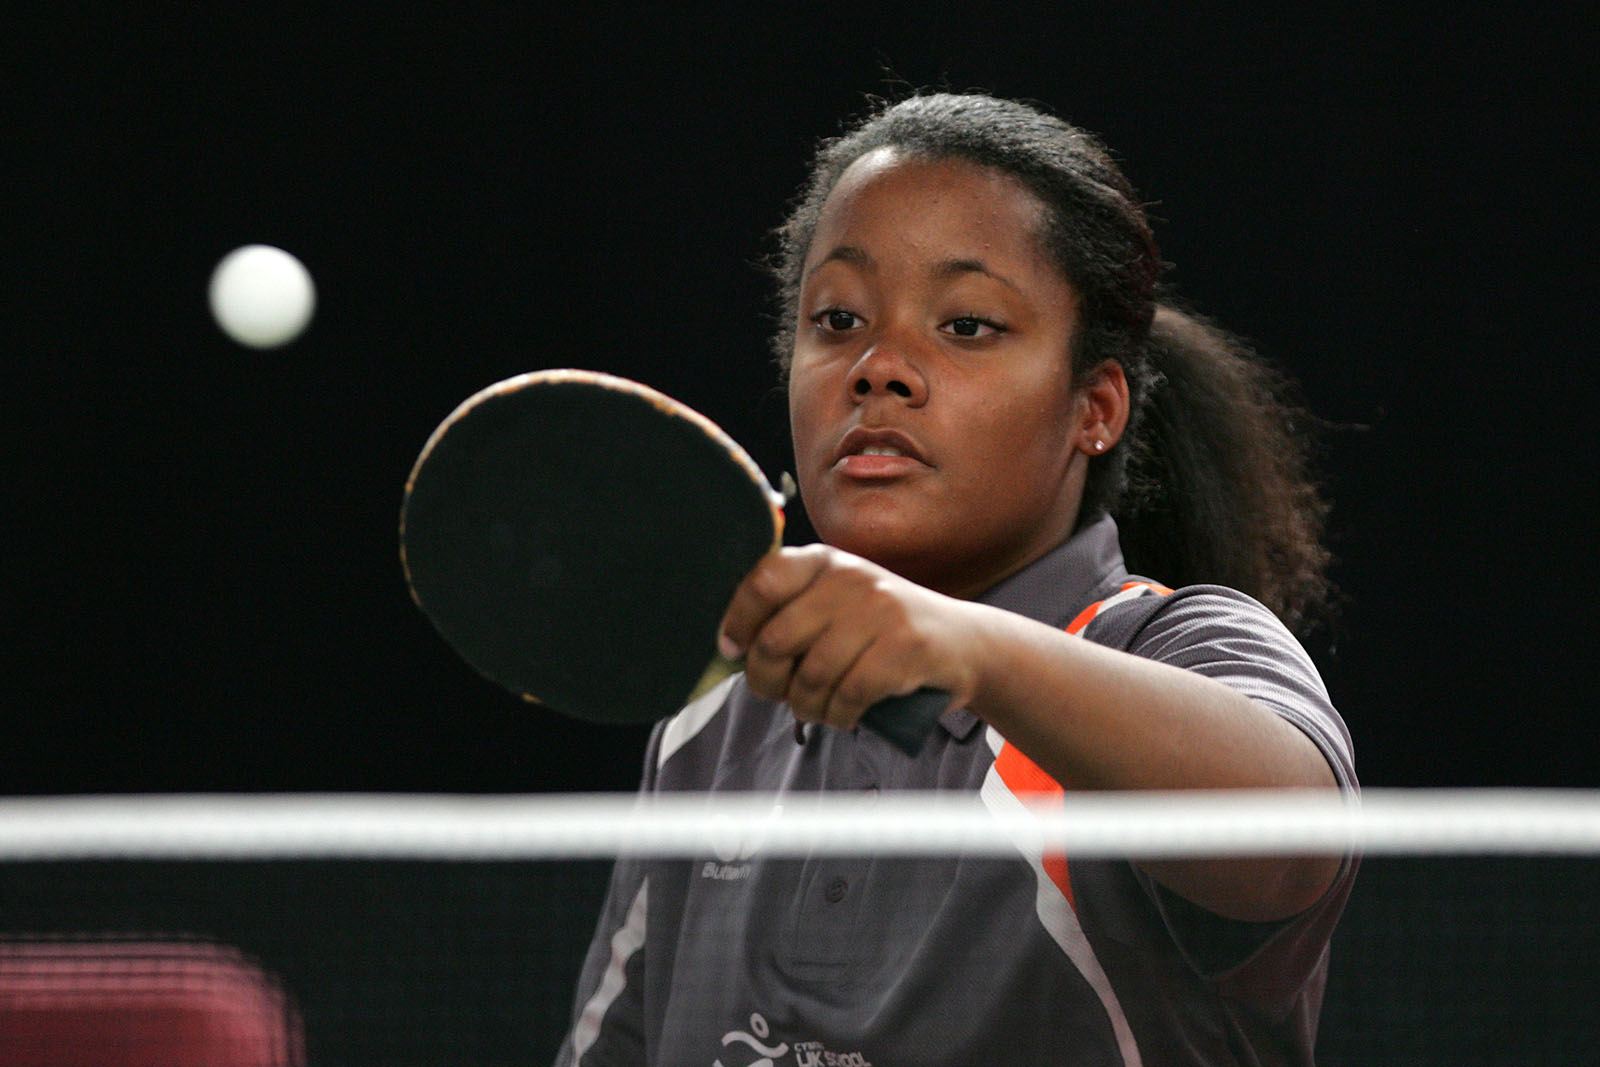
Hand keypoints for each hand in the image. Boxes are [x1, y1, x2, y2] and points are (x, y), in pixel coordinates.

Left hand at [718, 545, 975, 731]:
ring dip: (807, 707)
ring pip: (811, 676)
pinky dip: (839, 717)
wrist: (964, 644)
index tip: (735, 649)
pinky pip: (848, 695)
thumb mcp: (838, 604)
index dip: (737, 622)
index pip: (761, 581)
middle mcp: (850, 577)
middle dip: (768, 682)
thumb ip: (790, 613)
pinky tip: (845, 716)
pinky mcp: (905, 646)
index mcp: (823, 562)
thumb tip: (729, 648)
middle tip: (782, 695)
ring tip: (818, 709)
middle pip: (775, 640)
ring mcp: (880, 609)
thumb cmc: (883, 632)